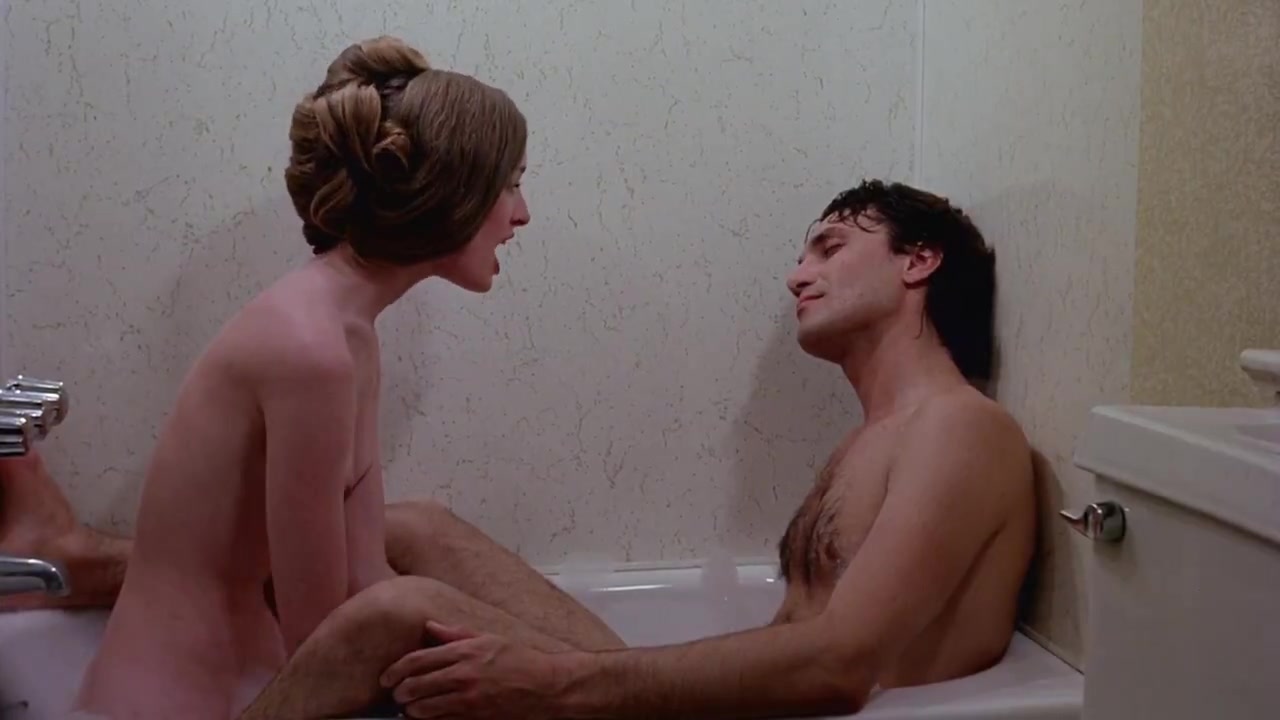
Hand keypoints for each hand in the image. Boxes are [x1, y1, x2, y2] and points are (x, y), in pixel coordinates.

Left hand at [381, 621, 564, 719]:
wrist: (545, 687)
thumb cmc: (519, 660)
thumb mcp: (488, 639)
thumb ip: (456, 633)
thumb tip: (430, 626)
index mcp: (465, 652)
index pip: (418, 660)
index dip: (396, 669)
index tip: (386, 677)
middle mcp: (463, 675)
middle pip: (415, 686)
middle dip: (399, 692)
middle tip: (396, 694)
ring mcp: (468, 699)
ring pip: (424, 708)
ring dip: (411, 710)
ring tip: (408, 708)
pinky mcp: (474, 717)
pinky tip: (425, 717)